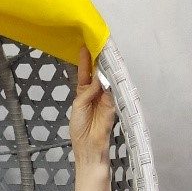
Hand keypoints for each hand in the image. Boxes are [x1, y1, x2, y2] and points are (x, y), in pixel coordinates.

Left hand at [69, 46, 115, 160]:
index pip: (84, 74)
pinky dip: (111, 81)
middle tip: (98, 45)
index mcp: (82, 93)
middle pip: (97, 73)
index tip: (84, 47)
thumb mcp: (78, 107)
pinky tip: (109, 72)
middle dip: (97, 60)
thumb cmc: (79, 128)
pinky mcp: (113, 103)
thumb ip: (87, 92)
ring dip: (105, 68)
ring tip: (104, 53)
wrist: (89, 146)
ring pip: (106, 79)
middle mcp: (94, 93)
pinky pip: (113, 89)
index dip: (84, 61)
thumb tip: (98, 78)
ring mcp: (105, 97)